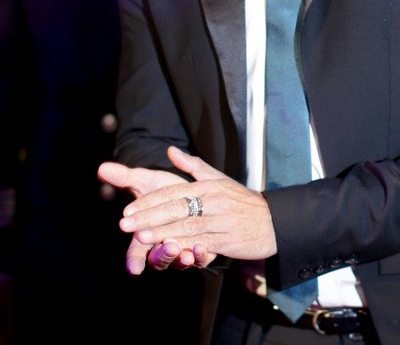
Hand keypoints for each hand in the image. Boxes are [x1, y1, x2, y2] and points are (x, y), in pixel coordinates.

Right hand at [98, 155, 197, 273]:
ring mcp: (181, 249)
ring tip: (185, 254)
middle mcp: (162, 245)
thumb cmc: (165, 186)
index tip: (134, 268)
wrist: (192, 189)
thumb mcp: (146, 180)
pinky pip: (201, 259)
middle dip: (162, 256)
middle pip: (158, 259)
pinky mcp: (201, 250)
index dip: (134, 260)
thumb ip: (125, 177)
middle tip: (167, 247)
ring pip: (179, 261)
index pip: (136, 252)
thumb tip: (102, 168)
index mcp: (146, 233)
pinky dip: (201, 256)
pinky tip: (202, 249)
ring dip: (181, 259)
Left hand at [99, 147, 276, 272]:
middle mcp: (214, 201)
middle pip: (176, 208)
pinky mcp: (227, 239)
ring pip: (186, 226)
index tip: (129, 209)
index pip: (174, 191)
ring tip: (139, 237)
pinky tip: (169, 249)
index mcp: (209, 185)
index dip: (150, 200)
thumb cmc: (243, 202)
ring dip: (161, 232)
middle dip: (148, 216)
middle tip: (125, 223)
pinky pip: (202, 242)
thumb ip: (193, 167)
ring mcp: (221, 220)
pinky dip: (184, 246)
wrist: (274, 221)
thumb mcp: (220, 179)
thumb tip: (170, 151)